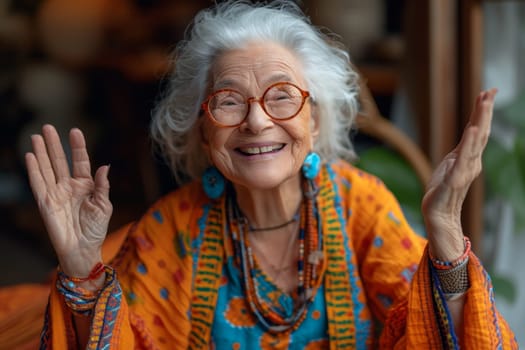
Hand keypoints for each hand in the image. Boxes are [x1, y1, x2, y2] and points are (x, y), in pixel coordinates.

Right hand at [25, 125, 111, 276]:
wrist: (83, 250)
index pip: (80, 161)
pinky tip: (30, 155)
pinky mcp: (45, 202)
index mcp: (86, 186)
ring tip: (37, 136)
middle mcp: (69, 187)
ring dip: (41, 152)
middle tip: (48, 127)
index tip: (75, 130)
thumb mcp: (104, 206)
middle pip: (60, 161)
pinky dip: (33, 169)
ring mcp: (56, 193)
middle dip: (54, 144)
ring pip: (47, 168)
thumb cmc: (95, 230)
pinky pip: (38, 183)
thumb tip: (105, 166)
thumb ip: (103, 186)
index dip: (77, 146)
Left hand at [422, 89, 496, 259]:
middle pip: (480, 132)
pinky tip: (473, 131)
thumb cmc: (442, 191)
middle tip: (491, 91)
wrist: (439, 215)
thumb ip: (461, 152)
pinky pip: (463, 160)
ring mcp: (464, 170)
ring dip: (480, 121)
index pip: (478, 130)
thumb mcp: (450, 166)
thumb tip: (468, 138)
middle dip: (485, 111)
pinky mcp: (454, 180)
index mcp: (468, 157)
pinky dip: (469, 145)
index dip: (483, 111)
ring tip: (484, 103)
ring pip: (474, 142)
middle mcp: (470, 162)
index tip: (488, 91)